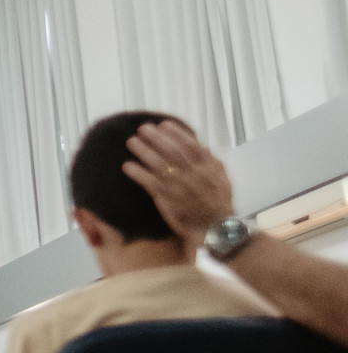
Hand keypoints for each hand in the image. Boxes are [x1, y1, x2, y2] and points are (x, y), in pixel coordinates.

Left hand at [123, 119, 234, 250]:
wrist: (215, 228)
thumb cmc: (219, 204)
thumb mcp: (224, 180)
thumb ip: (214, 162)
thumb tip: (204, 146)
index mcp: (206, 168)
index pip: (190, 145)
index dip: (176, 133)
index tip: (164, 125)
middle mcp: (192, 174)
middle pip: (171, 151)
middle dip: (156, 138)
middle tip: (142, 128)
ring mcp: (178, 186)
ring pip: (158, 164)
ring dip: (143, 151)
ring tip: (131, 141)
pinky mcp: (167, 199)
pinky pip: (150, 183)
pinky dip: (138, 173)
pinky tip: (127, 166)